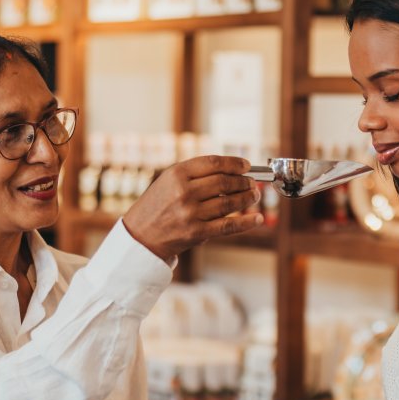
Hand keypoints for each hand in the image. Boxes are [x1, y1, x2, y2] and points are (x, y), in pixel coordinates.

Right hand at [123, 156, 263, 259]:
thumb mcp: (168, 181)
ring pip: (229, 202)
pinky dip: (246, 222)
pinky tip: (257, 218)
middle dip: (243, 181)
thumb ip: (195, 174)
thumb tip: (231, 171)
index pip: (213, 163)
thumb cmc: (157, 206)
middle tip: (252, 182)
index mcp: (177, 174)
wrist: (140, 236)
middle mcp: (184, 192)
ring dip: (247, 198)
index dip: (234, 163)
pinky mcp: (197, 232)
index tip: (246, 165)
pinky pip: (228, 226)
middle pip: (224, 182)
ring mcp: (191, 213)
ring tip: (254, 195)